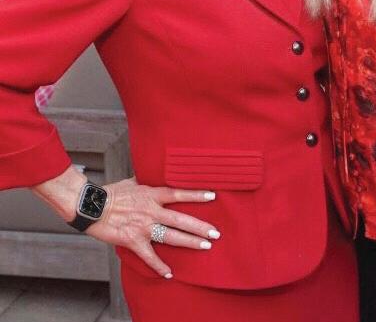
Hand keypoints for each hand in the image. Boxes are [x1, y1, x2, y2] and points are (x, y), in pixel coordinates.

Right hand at [34, 167, 218, 278]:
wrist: (91, 206)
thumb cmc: (111, 192)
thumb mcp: (133, 181)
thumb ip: (148, 180)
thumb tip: (157, 170)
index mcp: (152, 194)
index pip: (179, 193)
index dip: (196, 194)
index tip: (213, 196)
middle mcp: (151, 210)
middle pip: (181, 219)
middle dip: (200, 226)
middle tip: (216, 232)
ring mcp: (143, 226)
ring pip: (171, 236)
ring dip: (189, 242)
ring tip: (205, 246)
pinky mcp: (133, 240)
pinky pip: (149, 256)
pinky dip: (159, 266)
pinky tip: (170, 273)